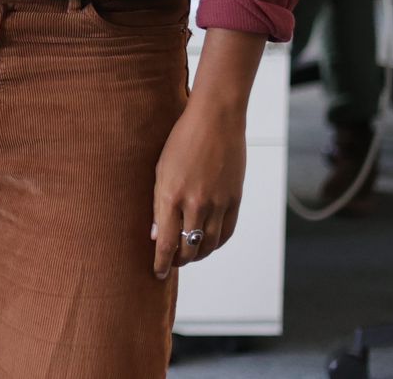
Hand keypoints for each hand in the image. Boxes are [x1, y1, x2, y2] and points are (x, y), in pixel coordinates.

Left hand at [149, 99, 247, 278]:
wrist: (216, 119)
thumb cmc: (182, 140)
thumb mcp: (160, 170)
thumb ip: (159, 205)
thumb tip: (157, 235)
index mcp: (170, 195)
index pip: (166, 243)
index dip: (161, 263)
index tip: (157, 272)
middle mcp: (195, 204)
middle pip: (188, 249)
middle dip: (178, 261)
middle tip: (172, 264)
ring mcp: (217, 203)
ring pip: (209, 246)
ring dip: (197, 255)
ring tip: (188, 255)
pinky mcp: (234, 200)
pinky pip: (226, 233)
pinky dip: (216, 243)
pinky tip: (208, 244)